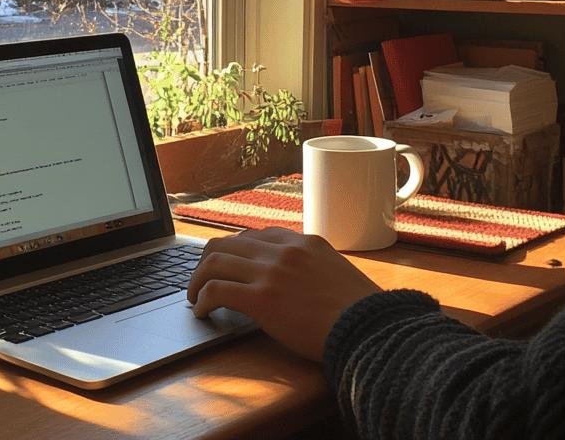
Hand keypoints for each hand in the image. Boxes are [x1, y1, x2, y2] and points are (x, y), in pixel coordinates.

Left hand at [186, 228, 382, 360]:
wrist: (370, 329)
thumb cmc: (361, 312)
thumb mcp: (338, 274)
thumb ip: (314, 268)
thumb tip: (295, 281)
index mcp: (304, 242)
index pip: (257, 236)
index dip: (236, 250)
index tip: (229, 264)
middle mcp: (284, 250)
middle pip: (228, 243)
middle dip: (209, 260)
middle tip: (202, 278)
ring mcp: (271, 272)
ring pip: (215, 261)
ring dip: (198, 278)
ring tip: (195, 295)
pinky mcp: (261, 298)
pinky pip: (216, 290)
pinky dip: (202, 299)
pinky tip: (202, 311)